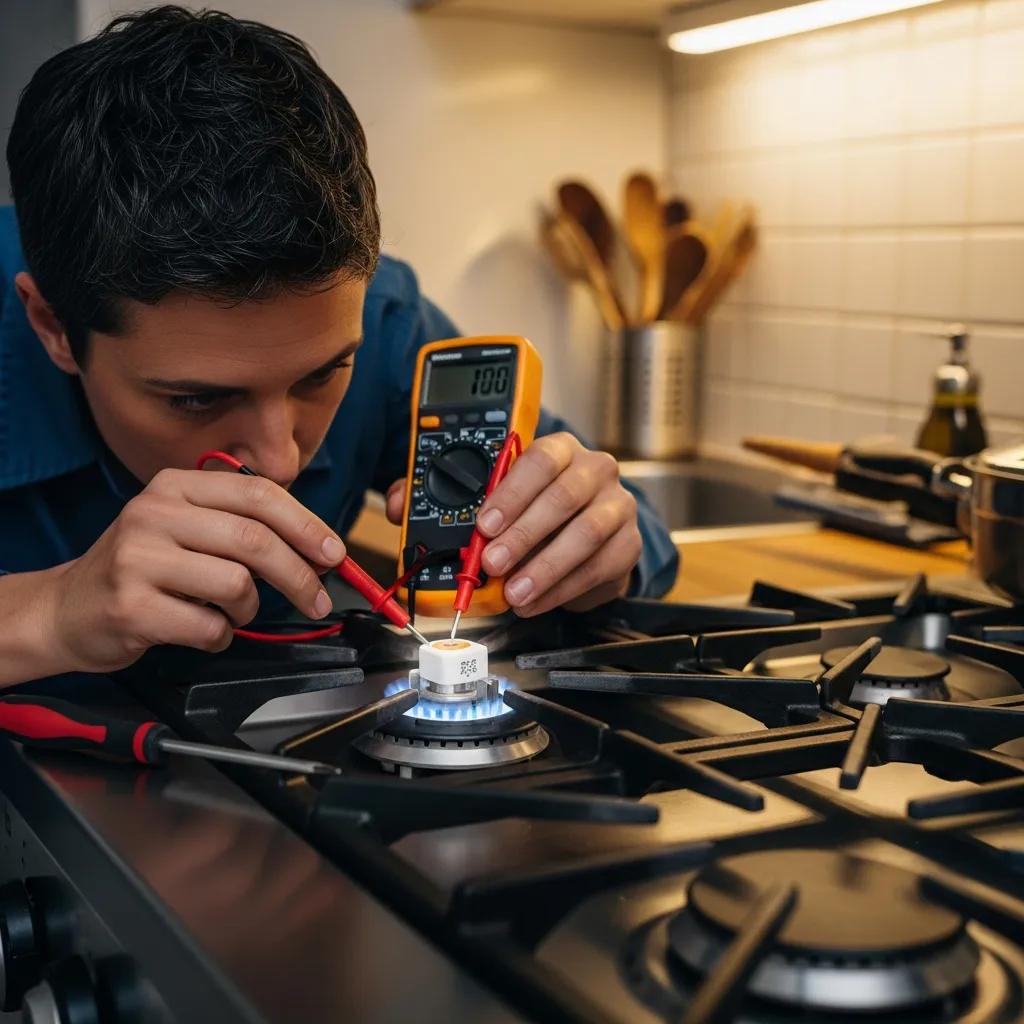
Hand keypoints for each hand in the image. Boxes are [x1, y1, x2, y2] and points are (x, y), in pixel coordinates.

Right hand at [49, 469, 346, 672]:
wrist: (67, 608)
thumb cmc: (143, 568)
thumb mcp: (187, 528)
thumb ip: (244, 526)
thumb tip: (318, 546)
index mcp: (176, 486)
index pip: (259, 495)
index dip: (306, 525)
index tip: (333, 553)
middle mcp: (154, 513)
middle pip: (255, 540)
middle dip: (298, 575)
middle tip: (316, 599)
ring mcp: (138, 558)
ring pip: (236, 584)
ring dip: (248, 609)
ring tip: (230, 612)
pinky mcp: (131, 606)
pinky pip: (208, 626)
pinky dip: (219, 635)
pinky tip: (201, 630)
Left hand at [385, 433, 641, 616]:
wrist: (590, 530)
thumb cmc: (537, 507)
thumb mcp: (494, 495)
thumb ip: (445, 494)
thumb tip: (397, 503)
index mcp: (560, 448)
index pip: (540, 458)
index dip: (512, 492)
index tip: (484, 523)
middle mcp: (595, 470)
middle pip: (565, 497)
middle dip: (524, 533)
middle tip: (493, 561)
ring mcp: (618, 506)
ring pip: (586, 535)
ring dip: (545, 567)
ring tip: (514, 591)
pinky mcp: (628, 544)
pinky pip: (598, 568)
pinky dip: (562, 590)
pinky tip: (534, 601)